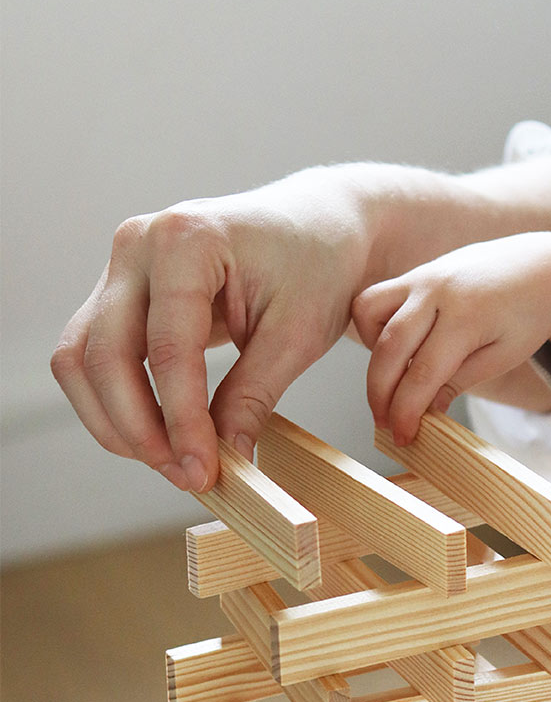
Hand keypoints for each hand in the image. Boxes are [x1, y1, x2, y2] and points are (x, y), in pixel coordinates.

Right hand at [50, 168, 375, 490]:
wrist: (317, 227)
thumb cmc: (317, 265)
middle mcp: (138, 244)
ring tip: (171, 462)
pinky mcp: (123, 292)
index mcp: (187, 240)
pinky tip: (159, 435)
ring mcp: (122, 266)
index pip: (167, 348)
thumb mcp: (298, 334)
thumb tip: (223, 458)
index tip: (203, 470)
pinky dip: (117, 401)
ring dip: (116, 420)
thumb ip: (253, 395)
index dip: (181, 419)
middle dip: (138, 427)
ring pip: (82, 358)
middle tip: (184, 475)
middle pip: (103, 354)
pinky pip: (96, 354)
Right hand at [351, 232, 550, 444]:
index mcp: (468, 316)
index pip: (424, 372)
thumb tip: (424, 410)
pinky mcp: (415, 273)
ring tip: (393, 378)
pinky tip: (399, 349)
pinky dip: (376, 327)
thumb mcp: (503, 356)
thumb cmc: (528, 315)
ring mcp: (422, 276)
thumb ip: (460, 380)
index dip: (407, 409)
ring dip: (371, 352)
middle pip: (389, 347)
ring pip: (368, 311)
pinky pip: (377, 298)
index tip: (402, 436)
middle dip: (380, 392)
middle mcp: (438, 291)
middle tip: (385, 423)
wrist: (542, 267)